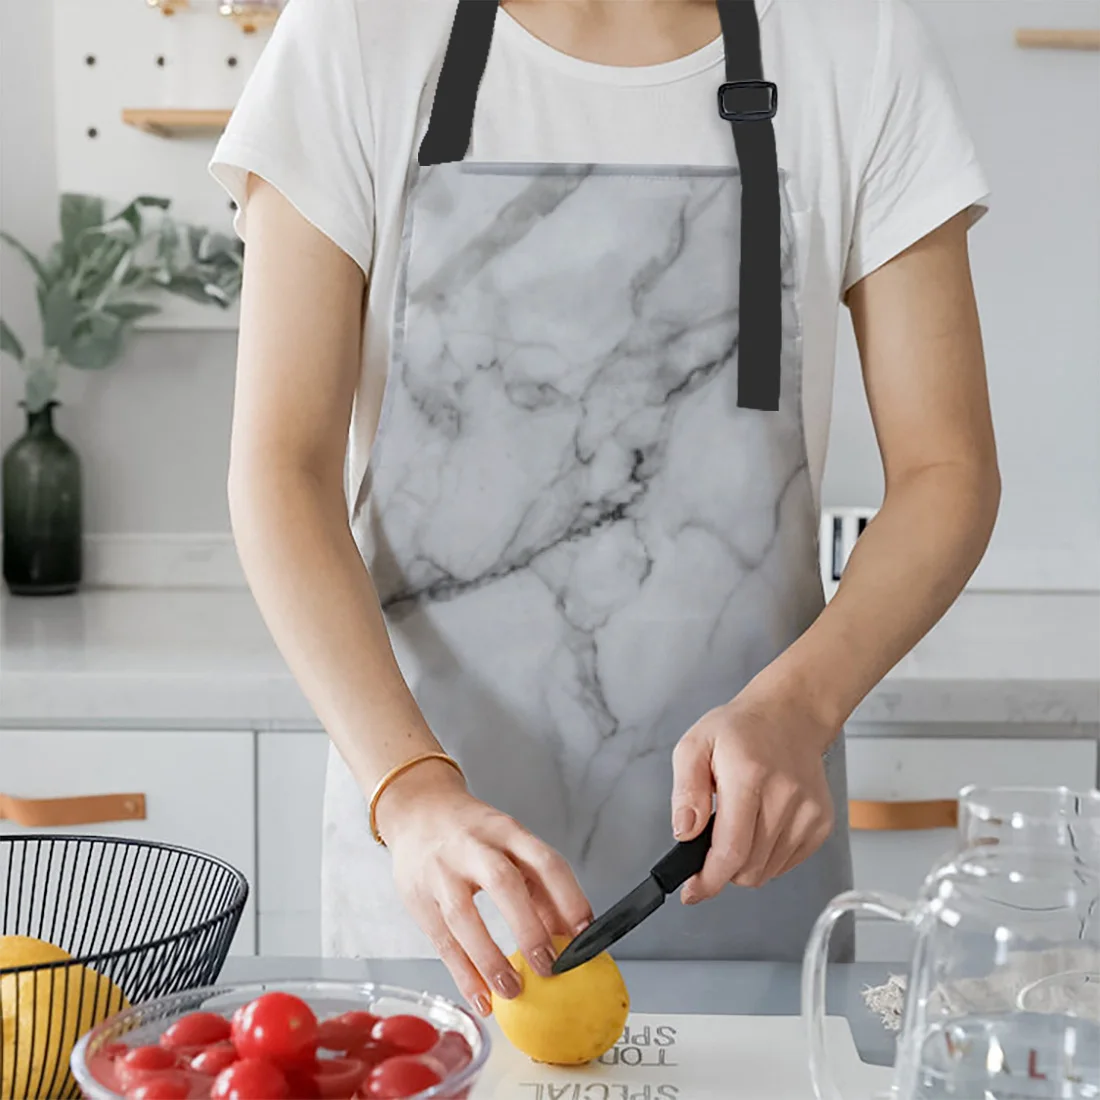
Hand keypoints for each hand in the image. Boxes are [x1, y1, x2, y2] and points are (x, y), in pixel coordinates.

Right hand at [376, 761, 593, 1016]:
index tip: (586, 933)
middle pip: (502, 882)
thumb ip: (538, 884)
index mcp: (506, 830)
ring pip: (463, 916)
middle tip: (549, 966)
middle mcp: (473, 847)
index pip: (544, 860)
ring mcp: (441, 871)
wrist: (419, 809)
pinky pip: (442, 941)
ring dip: (490, 958)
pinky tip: (481, 997)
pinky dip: (463, 974)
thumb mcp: (510, 843)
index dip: (569, 896)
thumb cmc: (474, 834)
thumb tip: (569, 934)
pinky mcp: (418, 898)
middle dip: (528, 927)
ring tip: (513, 990)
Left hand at [669, 689, 837, 902]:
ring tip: (738, 824)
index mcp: (749, 776)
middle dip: (722, 868)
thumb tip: (684, 832)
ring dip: (745, 862)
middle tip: (710, 842)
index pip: (732, 849)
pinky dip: (766, 856)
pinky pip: (786, 863)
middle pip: (749, 868)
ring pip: (767, 871)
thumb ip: (685, 791)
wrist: (789, 716)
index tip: (693, 891)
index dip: (710, 879)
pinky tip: (760, 825)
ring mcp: (808, 812)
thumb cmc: (739, 730)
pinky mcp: (822, 822)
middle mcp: (785, 796)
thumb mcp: (694, 746)